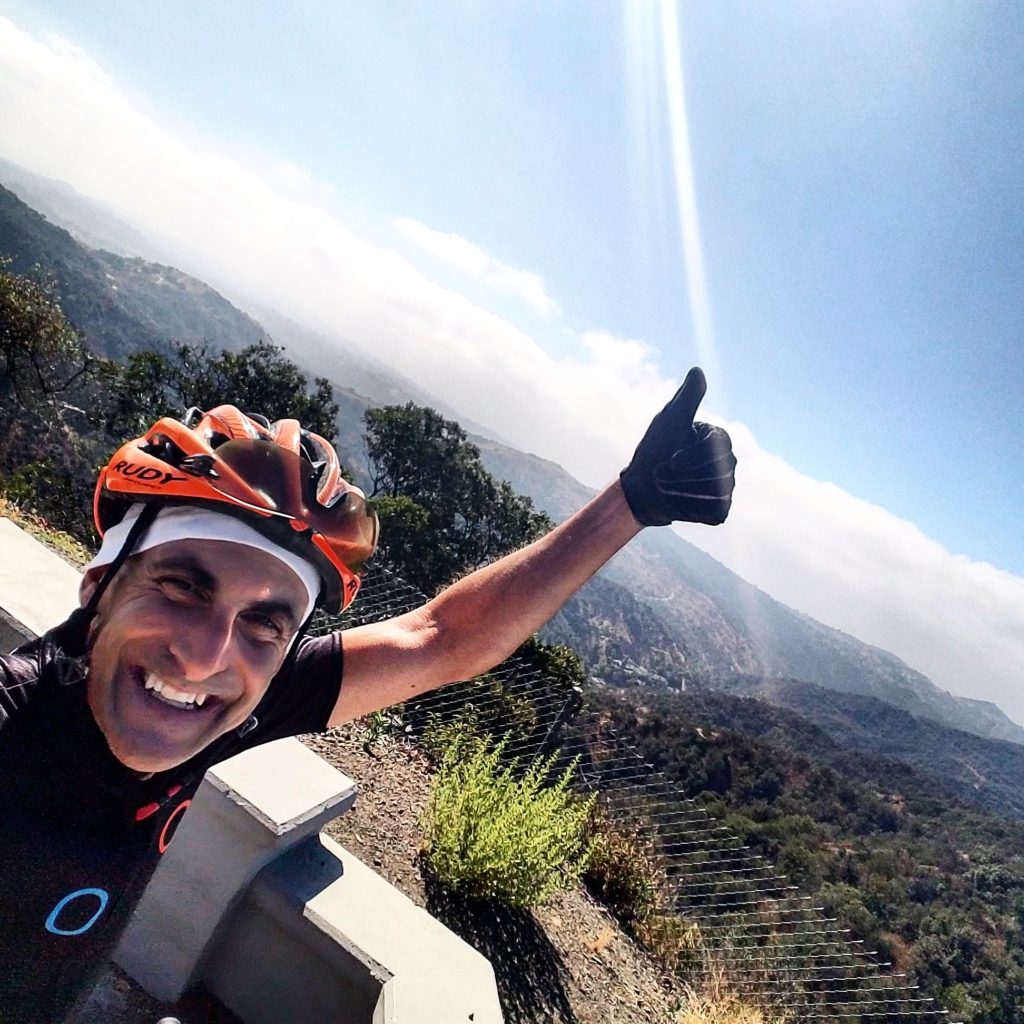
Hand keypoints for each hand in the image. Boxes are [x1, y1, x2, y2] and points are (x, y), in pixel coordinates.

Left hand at [619, 367, 735, 526]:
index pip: (715, 448)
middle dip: (684, 476)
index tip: (668, 460)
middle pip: (717, 472)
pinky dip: (691, 510)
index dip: (689, 457)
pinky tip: (679, 502)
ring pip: (715, 493)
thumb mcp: (669, 422)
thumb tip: (697, 370)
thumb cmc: (654, 450)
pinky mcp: (720, 509)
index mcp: (718, 438)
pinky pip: (713, 511)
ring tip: (668, 487)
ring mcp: (726, 486)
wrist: (641, 488)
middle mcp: (728, 461)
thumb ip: (686, 399)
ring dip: (684, 493)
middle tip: (663, 475)